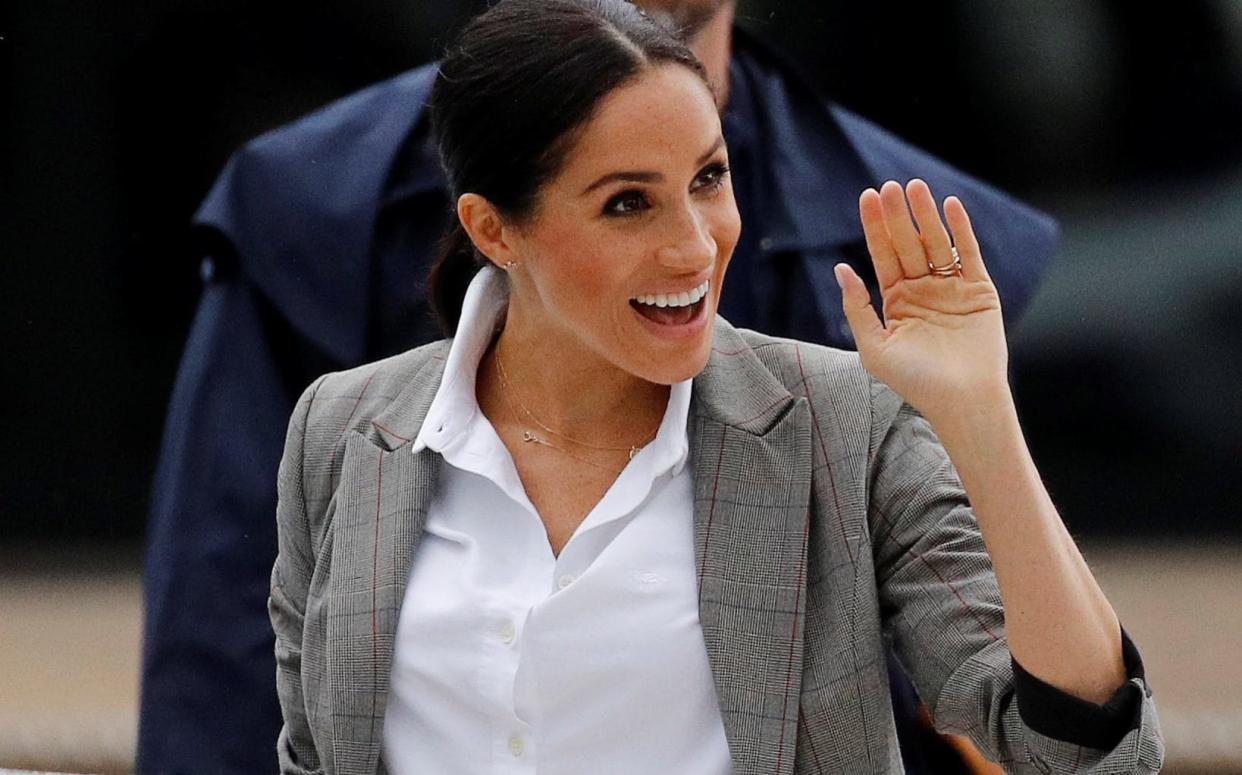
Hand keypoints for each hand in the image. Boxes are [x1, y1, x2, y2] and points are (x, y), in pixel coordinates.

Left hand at [835, 179, 1009, 422]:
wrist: (961, 400)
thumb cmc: (915, 381)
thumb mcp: (874, 347)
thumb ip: (857, 308)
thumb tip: (840, 268)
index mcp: (897, 300)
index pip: (883, 254)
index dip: (875, 226)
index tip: (867, 197)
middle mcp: (923, 289)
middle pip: (907, 243)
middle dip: (898, 215)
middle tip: (889, 186)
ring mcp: (952, 287)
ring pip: (936, 243)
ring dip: (926, 215)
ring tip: (915, 187)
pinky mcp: (979, 290)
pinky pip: (969, 253)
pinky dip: (961, 229)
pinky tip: (950, 206)